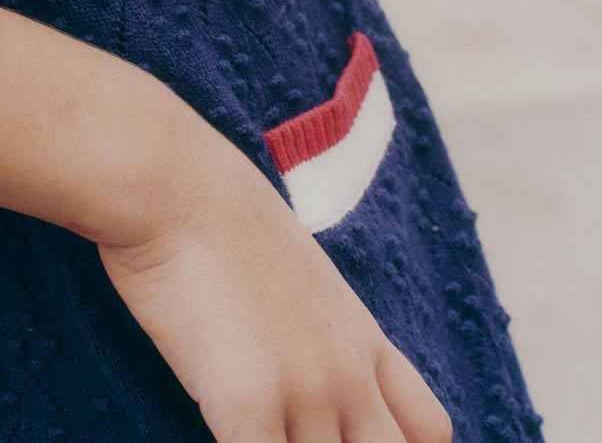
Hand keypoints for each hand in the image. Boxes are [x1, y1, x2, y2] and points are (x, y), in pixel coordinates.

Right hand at [98, 143, 451, 442]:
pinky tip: (223, 433)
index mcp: (363, 339)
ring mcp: (305, 393)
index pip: (429, 431)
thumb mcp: (294, 267)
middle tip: (296, 434)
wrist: (171, 183)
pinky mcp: (250, 406)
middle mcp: (348, 374)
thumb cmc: (213, 211)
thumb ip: (311, 322)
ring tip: (258, 430)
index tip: (349, 438)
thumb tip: (290, 348)